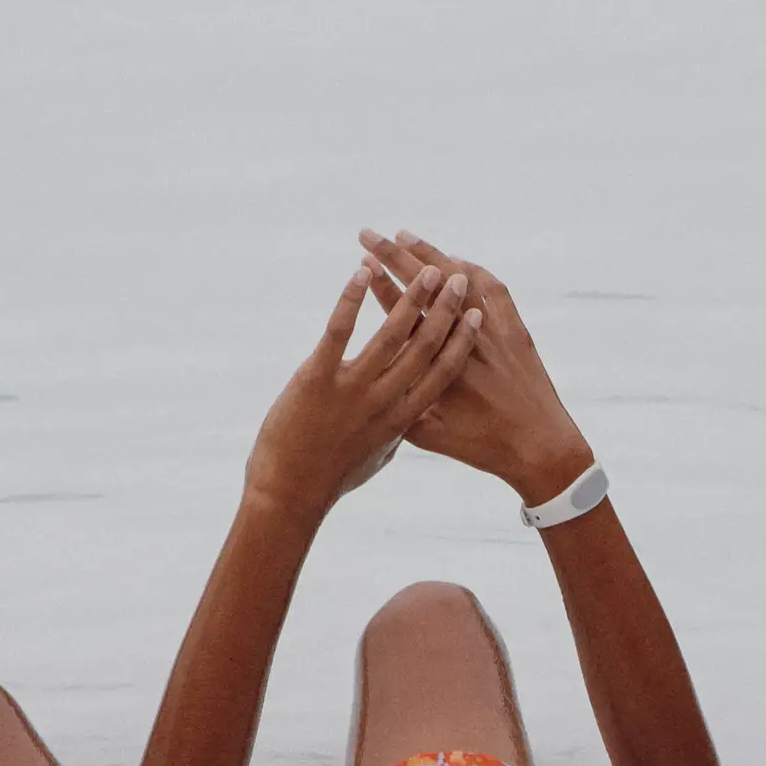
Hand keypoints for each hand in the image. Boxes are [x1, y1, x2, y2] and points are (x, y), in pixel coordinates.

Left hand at [244, 262, 481, 518]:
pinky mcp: (317, 380)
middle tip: (456, 279)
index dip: (461, 342)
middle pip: (424, 348)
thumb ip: (394, 431)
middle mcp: (382, 402)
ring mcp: (351, 390)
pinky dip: (351, 299)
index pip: (441, 374)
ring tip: (426, 271)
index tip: (476, 315)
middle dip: (444, 310)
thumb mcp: (374, 457)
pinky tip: (361, 271)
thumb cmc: (329, 479)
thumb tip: (408, 417)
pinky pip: (338, 331)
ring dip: (411, 298)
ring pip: (391, 335)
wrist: (288, 495)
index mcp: (400, 419)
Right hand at [358, 229, 593, 506]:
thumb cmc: (481, 448)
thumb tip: (371, 384)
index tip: (362, 264)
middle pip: (426, 287)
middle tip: (368, 234)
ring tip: (403, 236)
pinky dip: (474, 270)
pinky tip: (456, 260)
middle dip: (393, 256)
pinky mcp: (516, 331)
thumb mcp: (430, 436)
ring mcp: (493, 332)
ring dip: (430, 254)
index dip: (381, 287)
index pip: (403, 316)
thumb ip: (399, 407)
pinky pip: (495, 290)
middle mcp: (466, 341)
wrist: (540, 447)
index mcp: (439, 367)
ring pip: (459, 280)